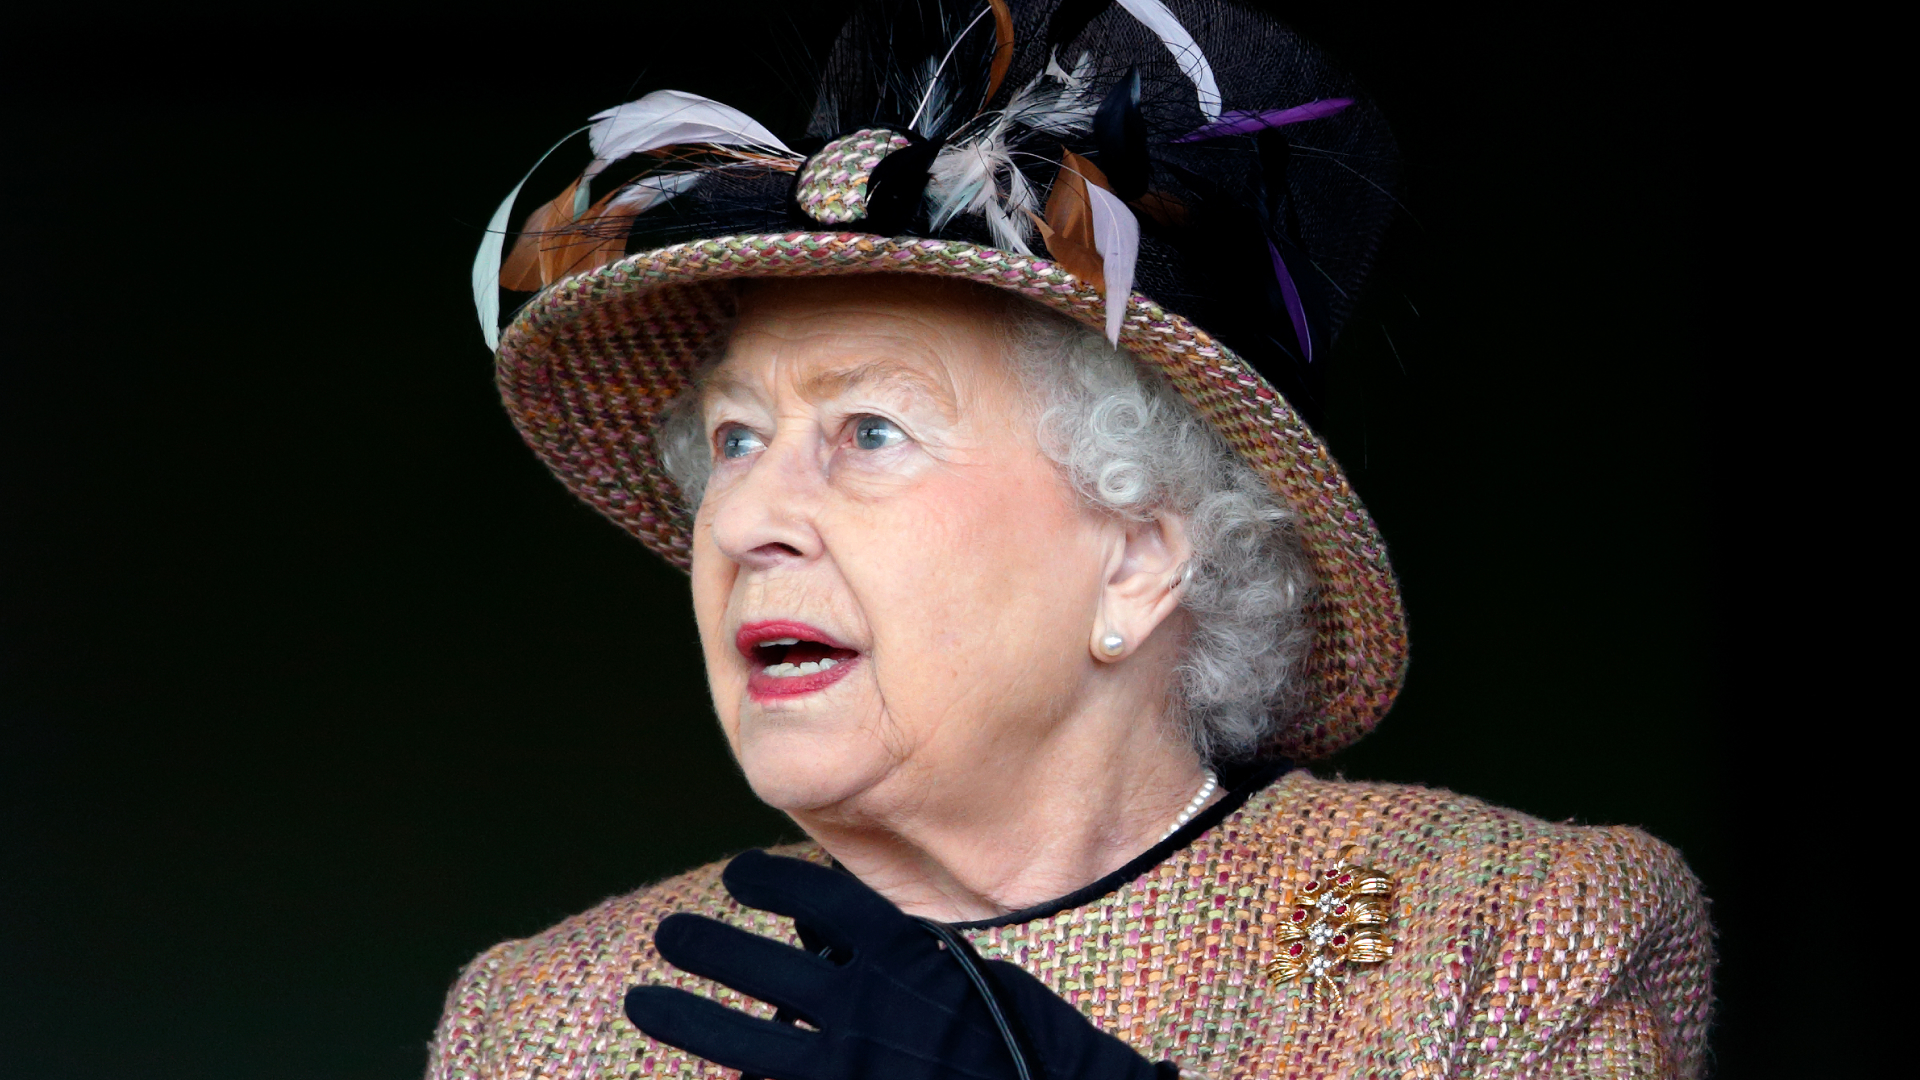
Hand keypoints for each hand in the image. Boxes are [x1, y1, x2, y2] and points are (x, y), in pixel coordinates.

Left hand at [624, 850, 1174, 1079]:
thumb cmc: (1028, 1040)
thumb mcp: (968, 976)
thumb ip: (904, 961)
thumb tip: (840, 952)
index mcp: (902, 955)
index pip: (815, 901)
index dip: (766, 883)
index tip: (738, 875)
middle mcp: (864, 1005)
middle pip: (758, 967)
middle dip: (704, 948)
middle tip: (667, 937)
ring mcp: (847, 1066)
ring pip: (742, 1039)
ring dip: (686, 1018)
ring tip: (644, 1002)